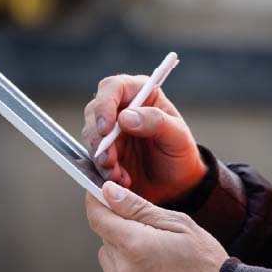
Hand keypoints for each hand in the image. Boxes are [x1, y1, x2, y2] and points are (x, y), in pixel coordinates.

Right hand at [81, 74, 206, 204]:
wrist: (177, 184)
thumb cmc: (180, 153)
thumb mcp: (178, 137)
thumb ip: (156, 122)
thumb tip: (125, 117)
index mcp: (141, 94)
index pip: (114, 87)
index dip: (104, 104)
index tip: (106, 128)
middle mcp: (122, 108)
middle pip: (94, 112)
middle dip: (99, 139)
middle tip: (110, 161)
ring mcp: (110, 130)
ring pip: (91, 136)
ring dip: (101, 158)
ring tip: (118, 176)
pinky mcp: (104, 151)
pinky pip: (94, 157)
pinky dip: (102, 170)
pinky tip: (119, 180)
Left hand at [85, 182, 227, 271]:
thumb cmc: (206, 261)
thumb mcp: (178, 223)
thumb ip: (138, 208)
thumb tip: (109, 192)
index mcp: (136, 244)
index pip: (98, 218)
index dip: (96, 202)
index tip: (100, 194)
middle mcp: (124, 271)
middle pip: (105, 238)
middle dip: (121, 228)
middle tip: (152, 232)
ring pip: (109, 259)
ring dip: (123, 252)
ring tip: (156, 256)